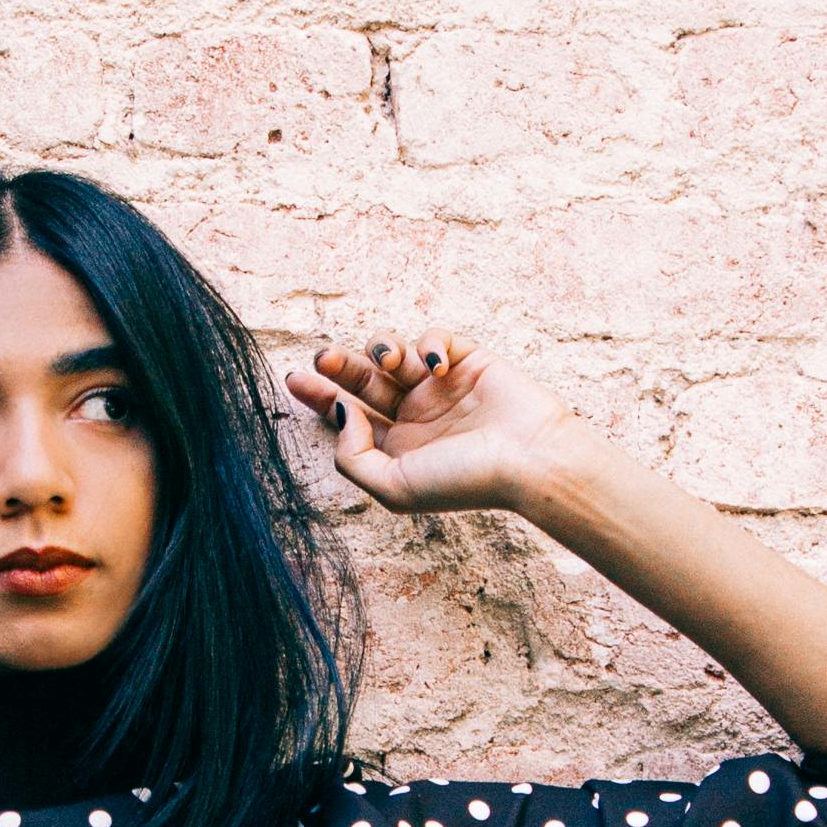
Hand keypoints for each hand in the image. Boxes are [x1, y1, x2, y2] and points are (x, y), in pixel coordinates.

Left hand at [280, 329, 579, 517]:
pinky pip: (435, 339)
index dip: (319, 396)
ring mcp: (440, 387)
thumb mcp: (394, 487)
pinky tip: (434, 365)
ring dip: (381, 349)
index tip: (295, 379)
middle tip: (322, 357)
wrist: (531, 460)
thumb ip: (353, 456)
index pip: (349, 415)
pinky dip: (429, 344)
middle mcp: (415, 416)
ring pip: (393, 353)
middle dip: (338, 366)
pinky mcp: (468, 361)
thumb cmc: (466, 480)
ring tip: (388, 360)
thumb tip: (341, 412)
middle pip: (362, 380)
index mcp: (397, 448)